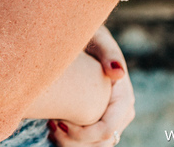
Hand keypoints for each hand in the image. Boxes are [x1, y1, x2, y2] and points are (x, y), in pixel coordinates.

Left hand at [49, 27, 134, 145]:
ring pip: (95, 146)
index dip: (82, 133)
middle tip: (50, 125)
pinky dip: (70, 141)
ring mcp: (111, 118)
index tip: (57, 122)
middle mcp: (121, 112)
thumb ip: (108, 54)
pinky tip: (52, 126)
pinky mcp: (99, 120)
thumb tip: (118, 72)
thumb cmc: (90, 37)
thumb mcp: (98, 40)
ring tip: (50, 126)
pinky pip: (88, 142)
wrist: (84, 38)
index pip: (106, 129)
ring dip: (71, 143)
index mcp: (123, 98)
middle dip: (75, 141)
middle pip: (101, 143)